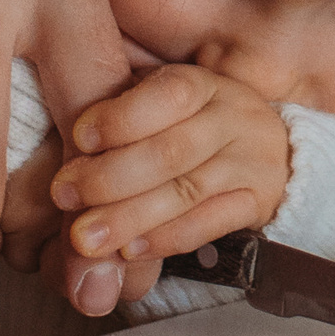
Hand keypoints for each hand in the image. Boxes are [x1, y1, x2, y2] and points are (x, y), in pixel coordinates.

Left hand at [44, 67, 292, 314]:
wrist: (273, 152)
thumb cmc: (193, 125)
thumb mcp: (165, 102)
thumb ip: (122, 108)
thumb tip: (61, 133)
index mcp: (205, 84)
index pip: (170, 94)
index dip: (122, 117)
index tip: (77, 138)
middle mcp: (235, 118)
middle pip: (172, 150)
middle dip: (110, 177)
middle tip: (63, 196)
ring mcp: (252, 161)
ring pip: (187, 191)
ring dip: (130, 216)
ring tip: (84, 237)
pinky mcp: (259, 202)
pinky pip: (211, 224)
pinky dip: (166, 238)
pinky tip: (129, 251)